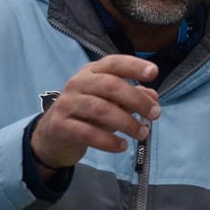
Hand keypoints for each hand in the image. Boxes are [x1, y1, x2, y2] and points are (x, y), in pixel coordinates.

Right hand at [31, 55, 161, 172]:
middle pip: (110, 85)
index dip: (134, 66)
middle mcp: (78, 83)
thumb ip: (132, 98)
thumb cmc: (88, 114)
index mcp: (92, 72)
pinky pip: (87, 133)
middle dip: (136, 99)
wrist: (53, 134)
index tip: (154, 73)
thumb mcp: (111, 103)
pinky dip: (108, 141)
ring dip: (126, 122)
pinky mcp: (60, 125)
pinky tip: (122, 146)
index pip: (114, 63)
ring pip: (100, 109)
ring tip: (143, 133)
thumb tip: (153, 97)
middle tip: (156, 114)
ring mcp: (67, 103)